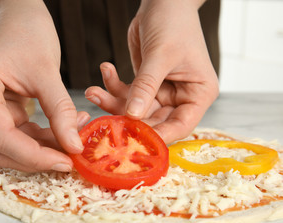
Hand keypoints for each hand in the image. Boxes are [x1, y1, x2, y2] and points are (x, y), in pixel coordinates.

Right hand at [0, 0, 88, 171]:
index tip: (65, 161)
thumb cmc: (27, 33)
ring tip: (71, 138)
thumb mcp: (47, 71)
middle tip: (70, 157)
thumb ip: (60, 110)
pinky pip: (15, 136)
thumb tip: (74, 146)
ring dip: (40, 149)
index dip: (34, 156)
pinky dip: (38, 139)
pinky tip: (62, 130)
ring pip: (6, 147)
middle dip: (36, 157)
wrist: (17, 19)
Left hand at [85, 0, 218, 143]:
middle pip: (153, 120)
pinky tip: (105, 70)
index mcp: (198, 94)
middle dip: (127, 118)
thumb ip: (146, 86)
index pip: (180, 125)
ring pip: (134, 109)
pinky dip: (112, 85)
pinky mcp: (144, 84)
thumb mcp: (161, 55)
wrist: (163, 2)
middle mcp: (181, 97)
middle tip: (104, 119)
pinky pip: (126, 93)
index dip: (159, 136)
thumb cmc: (174, 23)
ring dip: (112, 101)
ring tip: (92, 91)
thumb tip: (133, 115)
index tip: (134, 141)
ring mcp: (160, 92)